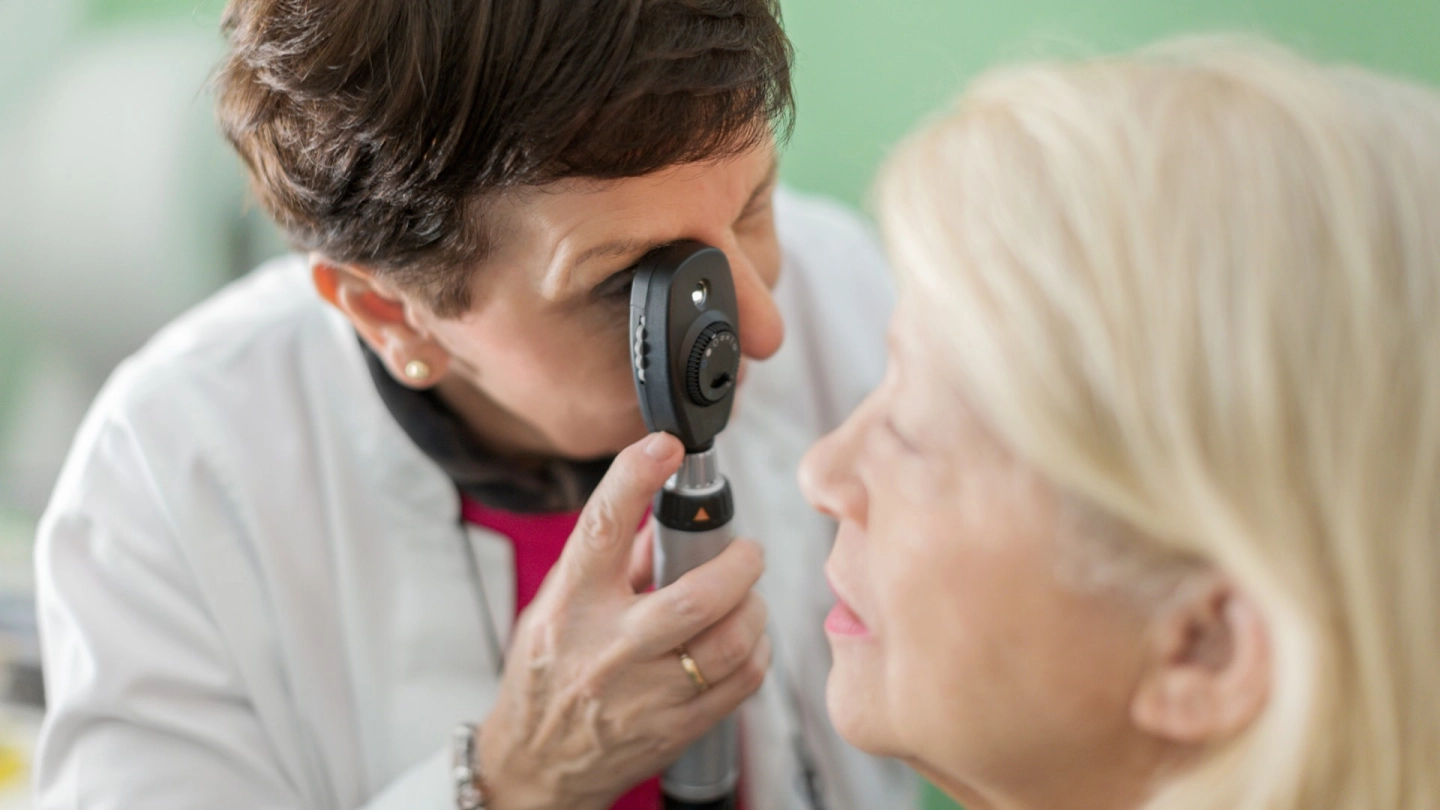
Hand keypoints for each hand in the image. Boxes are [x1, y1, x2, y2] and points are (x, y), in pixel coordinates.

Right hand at [478, 433, 770, 809]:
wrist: (534, 766)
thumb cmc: (545, 676)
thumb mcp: (555, 606)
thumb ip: (609, 562)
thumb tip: (662, 519)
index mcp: (570, 605)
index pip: (600, 529)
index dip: (634, 479)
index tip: (665, 446)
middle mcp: (607, 648)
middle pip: (696, 598)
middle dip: (738, 565)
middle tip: (747, 551)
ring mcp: (644, 695)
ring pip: (731, 642)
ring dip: (753, 609)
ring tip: (746, 597)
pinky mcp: (675, 728)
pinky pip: (741, 682)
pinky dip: (756, 651)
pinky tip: (744, 640)